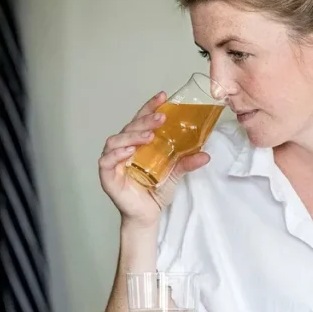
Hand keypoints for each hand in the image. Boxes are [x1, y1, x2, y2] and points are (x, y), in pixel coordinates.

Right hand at [98, 91, 210, 227]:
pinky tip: (129, 152)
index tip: (163, 96)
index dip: (150, 107)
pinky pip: (106, 161)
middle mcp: (123, 148)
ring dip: (132, 136)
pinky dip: (116, 154)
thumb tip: (206, 154)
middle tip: (161, 118)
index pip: (142, 120)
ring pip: (116, 140)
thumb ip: (186, 163)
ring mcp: (113, 161)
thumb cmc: (155, 191)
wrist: (147, 216)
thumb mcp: (175, 174)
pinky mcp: (107, 176)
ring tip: (148, 137)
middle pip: (130, 127)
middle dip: (144, 120)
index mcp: (138, 143)